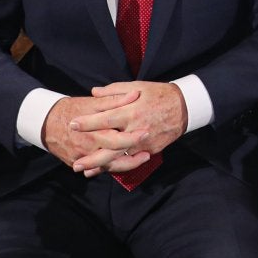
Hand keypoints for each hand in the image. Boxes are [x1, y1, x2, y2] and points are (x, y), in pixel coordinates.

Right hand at [43, 89, 148, 175]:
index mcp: (93, 129)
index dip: (132, 138)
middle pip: (113, 155)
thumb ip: (114, 100)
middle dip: (132, 157)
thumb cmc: (73, 108)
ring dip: (125, 165)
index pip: (116, 138)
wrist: (46, 122)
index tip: (146, 133)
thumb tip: (135, 94)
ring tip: (143, 159)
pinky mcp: (78, 162)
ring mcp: (82, 156)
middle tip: (148, 154)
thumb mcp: (93, 103)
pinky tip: (126, 164)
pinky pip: (97, 168)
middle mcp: (88, 145)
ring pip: (107, 166)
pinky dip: (111, 168)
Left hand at [70, 81, 187, 175]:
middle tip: (74, 163)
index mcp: (131, 112)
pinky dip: (118, 165)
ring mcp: (143, 142)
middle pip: (109, 147)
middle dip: (91, 157)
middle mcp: (135, 129)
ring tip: (86, 171)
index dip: (87, 123)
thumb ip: (115, 91)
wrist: (185, 107)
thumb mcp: (138, 86)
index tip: (72, 125)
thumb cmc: (159, 94)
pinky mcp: (150, 149)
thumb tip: (94, 92)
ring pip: (119, 157)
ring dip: (101, 166)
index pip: (104, 119)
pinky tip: (106, 168)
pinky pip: (131, 159)